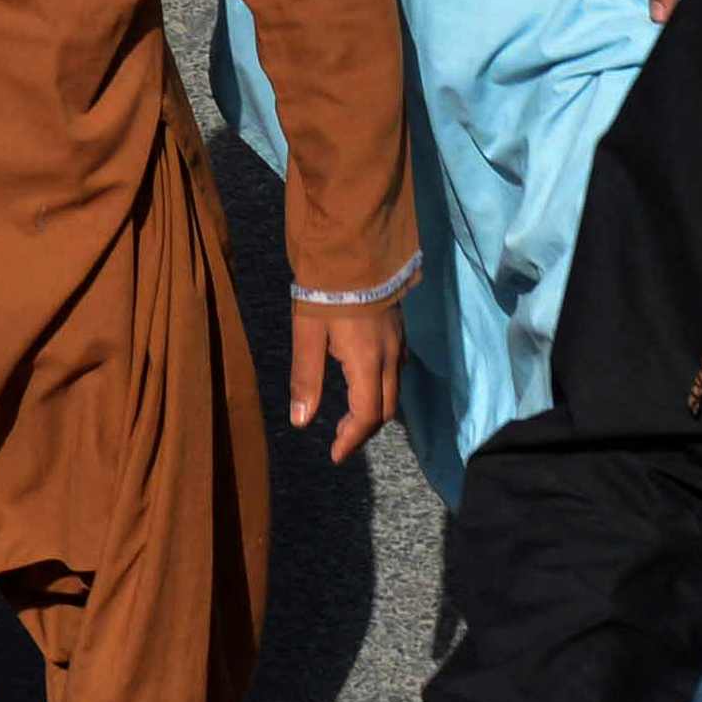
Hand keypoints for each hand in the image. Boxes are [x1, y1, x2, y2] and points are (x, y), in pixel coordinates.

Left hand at [289, 292, 398, 460]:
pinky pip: (397, 370)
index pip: (366, 416)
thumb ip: (307, 378)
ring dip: (374, 409)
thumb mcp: (308, 334)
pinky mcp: (399, 329)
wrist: (356, 246)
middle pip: (385, 409)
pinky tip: (363, 381)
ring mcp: (399, 343)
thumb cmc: (327, 291)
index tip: (335, 454)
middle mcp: (390, 358)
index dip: (351, 440)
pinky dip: (381, 388)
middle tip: (339, 437)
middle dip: (363, 429)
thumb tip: (301, 422)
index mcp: (367, 363)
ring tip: (348, 415)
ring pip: (394, 390)